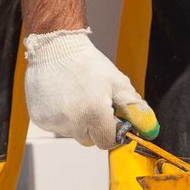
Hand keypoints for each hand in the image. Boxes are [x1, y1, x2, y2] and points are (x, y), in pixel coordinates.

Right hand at [23, 29, 157, 148]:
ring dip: (76, 121)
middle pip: (89, 139)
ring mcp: (53, 121)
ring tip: (75, 96)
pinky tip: (61, 96)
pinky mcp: (39, 118)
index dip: (111, 131)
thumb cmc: (89, 64)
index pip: (107, 142)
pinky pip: (56, 126)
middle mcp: (72, 121)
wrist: (55, 47)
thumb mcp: (118, 83)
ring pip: (72, 133)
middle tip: (92, 102)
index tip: (109, 117)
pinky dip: (60, 116)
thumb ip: (135, 108)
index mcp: (94, 113)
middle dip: (94, 126)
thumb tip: (150, 130)